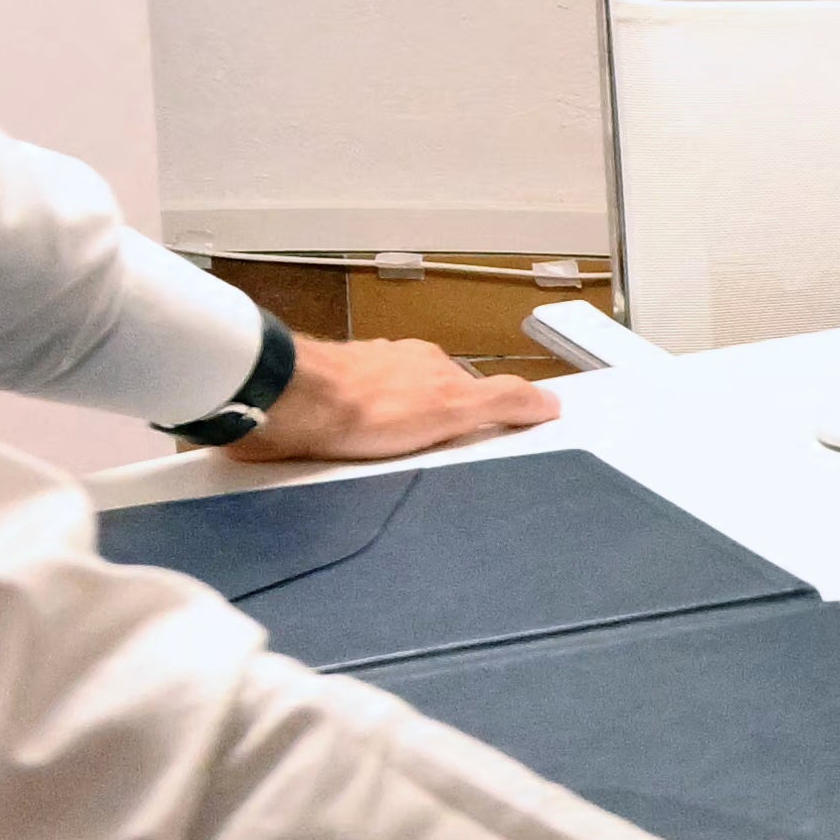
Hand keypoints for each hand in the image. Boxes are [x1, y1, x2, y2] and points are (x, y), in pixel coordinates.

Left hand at [225, 332, 561, 465]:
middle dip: (429, 433)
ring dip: (389, 443)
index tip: (475, 450)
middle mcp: (389, 369)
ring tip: (394, 476)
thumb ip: (502, 402)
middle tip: (437, 468)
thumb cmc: (370, 405)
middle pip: (423, 403)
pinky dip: (354, 449)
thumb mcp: (454, 406)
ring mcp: (350, 387)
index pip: (465, 392)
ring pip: (383, 419)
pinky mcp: (318, 412)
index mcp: (426, 364)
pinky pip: (346, 434)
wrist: (289, 406)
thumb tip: (550, 402)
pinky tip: (352, 469)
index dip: (473, 421)